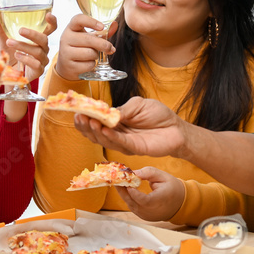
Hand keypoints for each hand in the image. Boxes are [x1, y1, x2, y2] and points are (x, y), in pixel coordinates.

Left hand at [0, 11, 57, 83]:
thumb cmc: (11, 54)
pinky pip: (37, 64)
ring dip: (23, 46)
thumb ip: (1, 28)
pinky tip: (17, 55)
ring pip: (38, 51)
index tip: (48, 15)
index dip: (52, 22)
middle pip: (44, 39)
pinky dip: (26, 59)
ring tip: (10, 43)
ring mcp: (42, 60)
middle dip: (32, 34)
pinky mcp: (39, 70)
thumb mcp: (5, 40)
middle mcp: (43, 48)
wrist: (8, 73)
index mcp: (38, 39)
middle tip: (20, 30)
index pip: (50, 29)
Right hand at [54, 14, 115, 80]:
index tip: (102, 27)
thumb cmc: (79, 48)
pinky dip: (92, 65)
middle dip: (103, 44)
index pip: (78, 19)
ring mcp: (65, 52)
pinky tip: (87, 64)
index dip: (91, 22)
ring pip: (90, 53)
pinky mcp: (68, 66)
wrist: (66, 66)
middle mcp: (66, 38)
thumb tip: (115, 25)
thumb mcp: (88, 38)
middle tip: (110, 48)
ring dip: (96, 56)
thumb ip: (102, 32)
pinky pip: (88, 65)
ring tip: (92, 56)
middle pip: (88, 39)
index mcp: (71, 28)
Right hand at [72, 97, 186, 157]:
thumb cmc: (157, 115)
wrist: (176, 128)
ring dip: (96, 131)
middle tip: (80, 117)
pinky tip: (104, 130)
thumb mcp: (138, 105)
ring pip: (105, 139)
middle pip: (95, 133)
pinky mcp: (134, 148)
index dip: (85, 118)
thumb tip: (107, 113)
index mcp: (115, 122)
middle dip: (85, 126)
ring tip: (90, 121)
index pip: (96, 121)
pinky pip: (120, 142)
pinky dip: (111, 136)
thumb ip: (123, 110)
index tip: (77, 111)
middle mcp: (116, 134)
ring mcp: (124, 143)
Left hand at [116, 166, 184, 221]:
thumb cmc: (172, 187)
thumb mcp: (163, 176)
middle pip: (133, 202)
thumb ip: (148, 173)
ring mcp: (146, 215)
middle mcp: (152, 211)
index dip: (134, 193)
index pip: (144, 200)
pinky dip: (128, 198)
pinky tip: (124, 189)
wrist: (179, 203)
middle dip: (123, 190)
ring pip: (130, 205)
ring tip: (118, 182)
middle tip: (116, 179)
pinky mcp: (143, 216)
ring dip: (123, 193)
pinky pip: (132, 207)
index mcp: (159, 201)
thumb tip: (134, 173)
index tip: (127, 183)